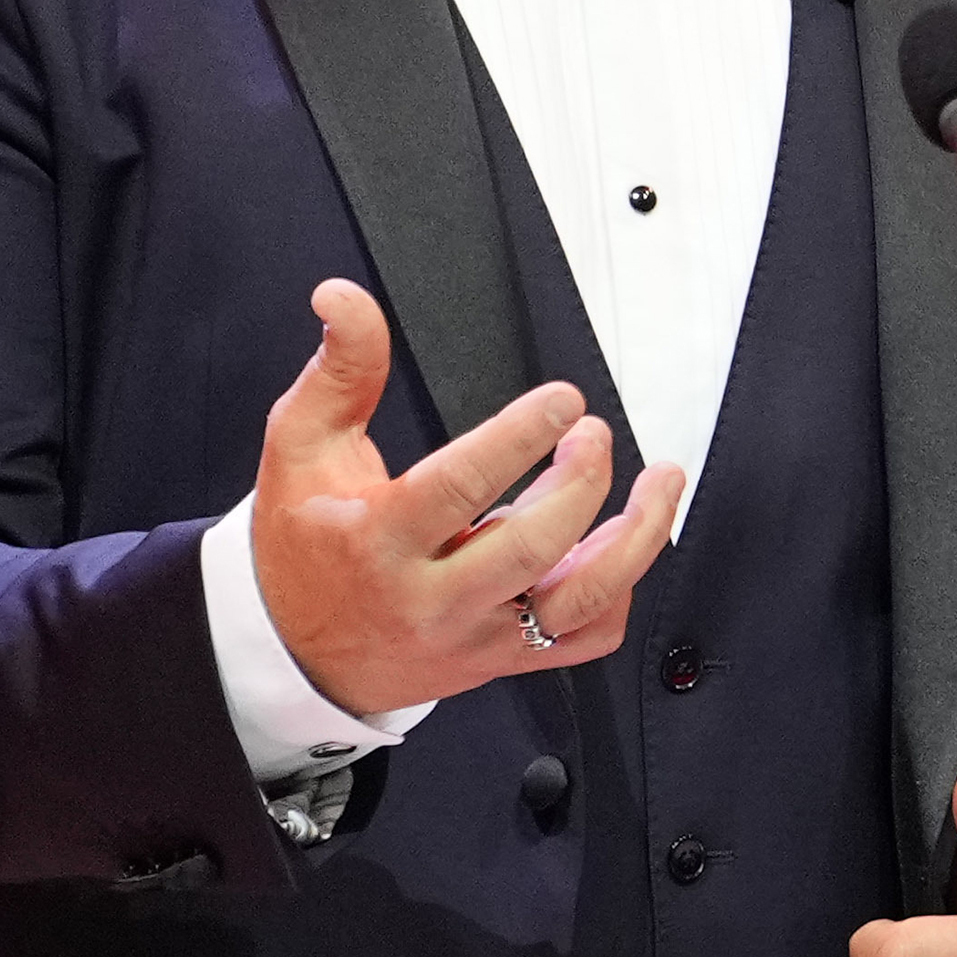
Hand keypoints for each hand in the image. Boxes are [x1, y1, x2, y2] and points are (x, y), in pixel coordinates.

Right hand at [252, 278, 683, 719]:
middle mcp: (432, 598)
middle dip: (580, 483)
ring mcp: (474, 636)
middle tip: (593, 434)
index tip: (564, 400)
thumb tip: (344, 296)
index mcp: (380, 541)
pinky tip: (626, 542)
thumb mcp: (299, 446)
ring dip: (632, 542)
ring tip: (659, 485)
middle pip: (531, 548)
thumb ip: (339, 368)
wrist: (297, 653)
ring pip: (576, 604)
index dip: (521, 438)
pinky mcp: (501, 660)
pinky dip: (619, 592)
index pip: (461, 488)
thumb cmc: (302, 543)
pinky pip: (582, 640)